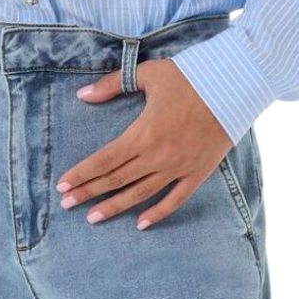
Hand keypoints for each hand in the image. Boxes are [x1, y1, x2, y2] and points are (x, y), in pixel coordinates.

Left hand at [56, 58, 233, 228]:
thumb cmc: (191, 76)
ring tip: (93, 217)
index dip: (81, 174)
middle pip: (116, 180)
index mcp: (144, 133)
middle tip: (68, 205)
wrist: (236, 86)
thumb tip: (83, 95)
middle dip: (89, 193)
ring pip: (140, 194)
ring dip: (115, 207)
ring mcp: (178, 167)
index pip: (104, 160)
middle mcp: (158, 155)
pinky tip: (140, 224)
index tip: (62, 186)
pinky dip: (157, 213)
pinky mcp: (198, 173)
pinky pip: (175, 199)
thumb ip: (112, 85)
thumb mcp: (149, 74)